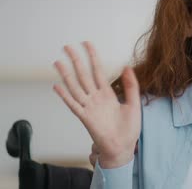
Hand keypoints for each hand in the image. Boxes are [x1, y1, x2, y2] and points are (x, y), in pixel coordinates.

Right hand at [53, 42, 140, 168]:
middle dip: (76, 60)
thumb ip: (132, 86)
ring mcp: (89, 107)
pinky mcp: (85, 118)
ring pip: (75, 87)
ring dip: (66, 75)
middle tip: (67, 47)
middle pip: (83, 75)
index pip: (98, 71)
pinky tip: (57, 86)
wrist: (123, 147)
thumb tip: (128, 67)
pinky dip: (65, 96)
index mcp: (107, 94)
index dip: (93, 57)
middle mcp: (96, 98)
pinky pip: (73, 105)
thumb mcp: (134, 103)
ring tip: (58, 62)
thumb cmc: (128, 128)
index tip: (87, 44)